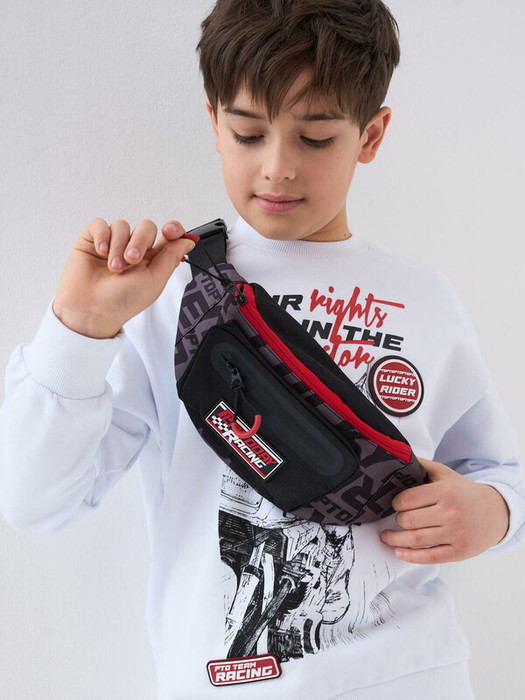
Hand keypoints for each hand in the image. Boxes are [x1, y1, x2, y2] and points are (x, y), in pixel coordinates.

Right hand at [52, 218, 194, 338]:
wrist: (92, 310)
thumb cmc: (123, 301)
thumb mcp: (154, 281)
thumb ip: (171, 257)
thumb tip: (188, 241)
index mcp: (153, 259)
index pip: (168, 235)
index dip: (173, 229)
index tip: (170, 232)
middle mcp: (133, 249)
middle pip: (146, 227)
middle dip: (140, 241)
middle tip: (132, 260)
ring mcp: (113, 244)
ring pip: (122, 225)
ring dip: (118, 246)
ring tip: (113, 268)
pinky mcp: (92, 240)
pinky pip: (100, 224)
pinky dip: (102, 236)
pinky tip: (100, 252)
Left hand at [380, 457, 509, 563]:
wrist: (494, 512)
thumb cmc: (462, 492)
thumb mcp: (444, 474)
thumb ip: (422, 465)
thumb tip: (398, 456)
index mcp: (445, 491)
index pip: (407, 499)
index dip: (395, 503)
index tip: (395, 504)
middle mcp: (451, 512)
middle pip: (409, 520)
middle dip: (397, 520)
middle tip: (396, 519)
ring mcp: (456, 534)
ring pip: (416, 539)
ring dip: (395, 540)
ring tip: (386, 537)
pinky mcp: (459, 551)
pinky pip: (429, 557)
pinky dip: (410, 556)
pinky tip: (398, 552)